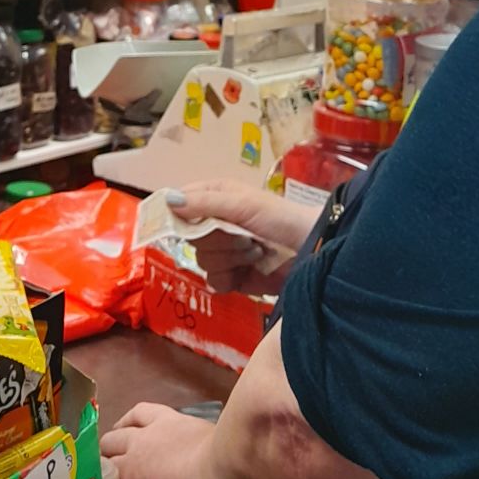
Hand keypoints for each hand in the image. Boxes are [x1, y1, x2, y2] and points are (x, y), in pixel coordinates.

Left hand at [101, 403, 221, 478]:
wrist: (221, 465)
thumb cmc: (223, 448)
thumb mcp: (206, 435)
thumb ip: (196, 441)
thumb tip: (204, 452)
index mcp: (166, 422)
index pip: (139, 414)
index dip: (126, 423)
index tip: (123, 430)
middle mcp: (145, 439)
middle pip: (112, 439)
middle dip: (109, 452)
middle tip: (114, 465)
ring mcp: (136, 464)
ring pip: (106, 469)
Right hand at [164, 180, 318, 294]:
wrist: (311, 251)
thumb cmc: (279, 218)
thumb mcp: (243, 205)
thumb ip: (205, 204)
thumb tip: (167, 200)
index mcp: (216, 197)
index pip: (181, 203)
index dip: (177, 214)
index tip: (179, 224)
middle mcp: (215, 223)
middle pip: (190, 236)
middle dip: (217, 239)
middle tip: (242, 236)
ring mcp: (223, 251)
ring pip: (202, 259)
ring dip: (230, 258)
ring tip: (255, 252)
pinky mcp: (231, 276)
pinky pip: (213, 280)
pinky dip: (230, 278)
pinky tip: (246, 273)